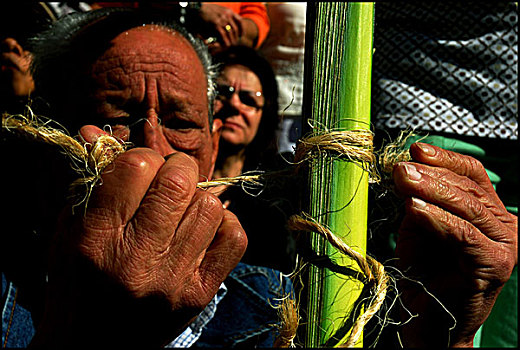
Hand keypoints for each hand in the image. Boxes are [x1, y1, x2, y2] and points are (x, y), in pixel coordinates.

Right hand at [31, 126, 247, 346]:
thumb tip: (98, 134)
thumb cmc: (77, 286)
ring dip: (197, 198)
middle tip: (166, 181)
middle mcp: (138, 258)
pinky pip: (235, 238)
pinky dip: (222, 225)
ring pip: (210, 205)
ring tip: (181, 210)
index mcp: (97, 238)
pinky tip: (201, 231)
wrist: (94, 349)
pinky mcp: (201, 294)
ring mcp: (174, 279)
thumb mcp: (69, 233)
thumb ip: (90, 184)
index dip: (141, 157)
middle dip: (175, 168)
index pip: (136, 166)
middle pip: (179, 180)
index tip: (139, 168)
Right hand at [199, 3, 242, 47]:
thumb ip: (226, 15)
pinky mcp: (216, 24)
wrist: (198, 7)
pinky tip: (226, 45)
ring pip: (230, 32)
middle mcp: (227, 15)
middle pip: (235, 28)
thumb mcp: (220, 9)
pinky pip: (223, 35)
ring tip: (231, 45)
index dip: (242, 29)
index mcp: (229, 11)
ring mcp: (222, 19)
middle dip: (236, 37)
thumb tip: (231, 22)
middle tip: (235, 42)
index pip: (240, 20)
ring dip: (231, 40)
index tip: (242, 35)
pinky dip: (225, 41)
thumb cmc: (208, 9)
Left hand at [392, 142, 516, 346]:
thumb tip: (406, 170)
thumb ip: (418, 202)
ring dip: (432, 190)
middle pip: (470, 188)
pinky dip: (438, 220)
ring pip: (468, 208)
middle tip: (401, 167)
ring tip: (404, 179)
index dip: (445, 159)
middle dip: (432, 173)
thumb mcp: (418, 230)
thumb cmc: (423, 276)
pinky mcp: (494, 266)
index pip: (472, 174)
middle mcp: (503, 226)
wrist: (429, 323)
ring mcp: (503, 246)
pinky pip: (464, 235)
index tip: (415, 150)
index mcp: (488, 213)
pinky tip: (415, 209)